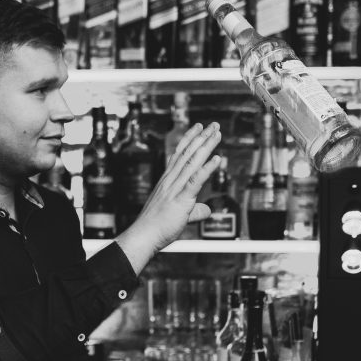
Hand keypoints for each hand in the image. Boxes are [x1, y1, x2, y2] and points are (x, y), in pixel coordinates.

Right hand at [114, 122, 220, 273]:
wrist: (144, 236)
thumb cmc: (156, 227)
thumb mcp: (179, 215)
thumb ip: (194, 211)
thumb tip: (205, 210)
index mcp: (167, 181)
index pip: (179, 154)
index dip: (189, 139)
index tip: (198, 127)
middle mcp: (170, 180)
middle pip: (188, 153)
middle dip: (201, 138)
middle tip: (213, 125)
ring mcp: (175, 188)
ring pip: (192, 162)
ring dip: (206, 146)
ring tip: (216, 134)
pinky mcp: (181, 199)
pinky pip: (196, 180)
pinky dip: (207, 168)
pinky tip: (217, 158)